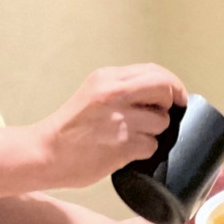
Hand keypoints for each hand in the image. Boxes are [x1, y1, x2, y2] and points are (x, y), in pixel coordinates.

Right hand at [35, 64, 187, 189]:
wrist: (47, 152)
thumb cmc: (71, 127)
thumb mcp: (93, 93)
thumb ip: (121, 89)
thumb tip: (159, 94)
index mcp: (107, 77)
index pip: (154, 71)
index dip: (172, 84)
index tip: (176, 97)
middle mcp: (114, 92)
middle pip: (164, 87)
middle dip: (173, 101)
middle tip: (171, 113)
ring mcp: (120, 118)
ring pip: (162, 121)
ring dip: (156, 132)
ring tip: (137, 136)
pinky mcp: (123, 144)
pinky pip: (153, 145)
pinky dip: (146, 150)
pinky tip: (130, 151)